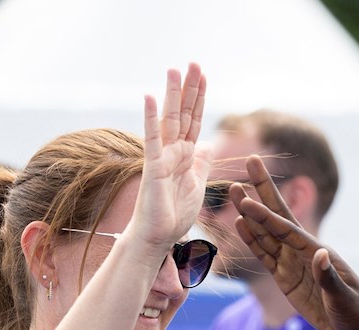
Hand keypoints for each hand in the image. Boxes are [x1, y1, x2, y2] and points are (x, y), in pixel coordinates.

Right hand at [126, 62, 212, 254]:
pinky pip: (152, 140)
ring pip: (169, 121)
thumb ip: (201, 163)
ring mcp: (162, 157)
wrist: (158, 237)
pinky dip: (151, 119)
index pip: (195, 120)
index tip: (203, 75)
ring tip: (174, 70)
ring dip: (171, 95)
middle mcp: (173, 151)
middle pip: (183, 114)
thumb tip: (208, 144)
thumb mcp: (196, 184)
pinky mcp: (153, 167)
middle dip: (189, 89)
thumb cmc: (173, 215)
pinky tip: (150, 97)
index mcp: (185, 155)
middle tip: (193, 63)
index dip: (200, 98)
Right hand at [232, 156, 358, 329]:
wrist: (358, 329)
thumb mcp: (344, 297)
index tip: (247, 199)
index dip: (266, 215)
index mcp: (317, 252)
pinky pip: (265, 256)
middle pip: (277, 217)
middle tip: (251, 160)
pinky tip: (239, 224)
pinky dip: (252, 240)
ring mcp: (293, 264)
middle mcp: (303, 251)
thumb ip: (329, 277)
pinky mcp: (286, 278)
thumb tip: (318, 254)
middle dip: (263, 190)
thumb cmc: (356, 311)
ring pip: (266, 234)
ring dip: (250, 214)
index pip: (287, 229)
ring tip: (235, 190)